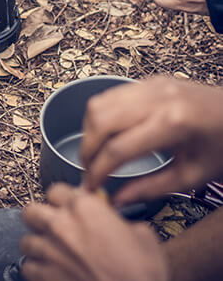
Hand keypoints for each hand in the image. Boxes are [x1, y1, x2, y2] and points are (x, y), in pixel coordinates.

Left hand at [21, 184, 169, 280]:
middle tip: (54, 229)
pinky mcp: (42, 275)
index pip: (57, 190)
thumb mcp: (143, 235)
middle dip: (41, 218)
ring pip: (25, 239)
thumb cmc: (143, 276)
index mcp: (85, 208)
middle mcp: (61, 224)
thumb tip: (111, 220)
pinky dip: (36, 271)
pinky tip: (50, 273)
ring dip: (37, 246)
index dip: (64, 200)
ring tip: (51, 254)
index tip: (68, 209)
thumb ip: (118, 219)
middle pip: (32, 211)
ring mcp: (48, 249)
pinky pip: (26, 266)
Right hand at [80, 75, 222, 204]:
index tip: (91, 186)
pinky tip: (106, 134)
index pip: (119, 148)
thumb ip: (151, 188)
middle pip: (101, 121)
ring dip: (89, 130)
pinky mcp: (148, 80)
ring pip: (98, 104)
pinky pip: (110, 95)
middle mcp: (158, 98)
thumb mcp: (193, 176)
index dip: (98, 170)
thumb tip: (116, 200)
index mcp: (173, 124)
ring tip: (95, 152)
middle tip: (88, 170)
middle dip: (87, 149)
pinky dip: (100, 116)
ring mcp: (151, 85)